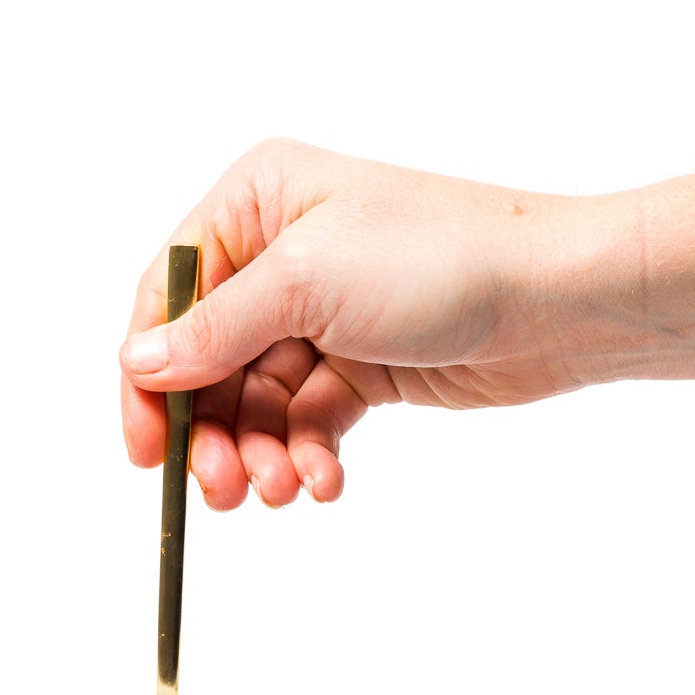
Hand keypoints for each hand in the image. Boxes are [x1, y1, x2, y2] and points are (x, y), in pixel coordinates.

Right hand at [119, 140, 626, 508]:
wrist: (556, 300)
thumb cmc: (441, 258)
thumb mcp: (307, 282)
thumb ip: (216, 330)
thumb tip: (139, 363)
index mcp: (258, 202)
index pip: (170, 297)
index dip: (148, 377)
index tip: (146, 451)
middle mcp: (283, 253)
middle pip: (210, 362)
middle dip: (213, 433)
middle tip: (223, 492)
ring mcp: (325, 313)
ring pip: (259, 402)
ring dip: (262, 454)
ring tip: (284, 490)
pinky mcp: (364, 364)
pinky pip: (310, 419)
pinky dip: (309, 455)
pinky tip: (325, 482)